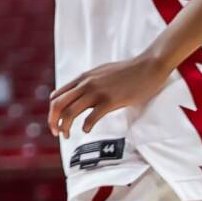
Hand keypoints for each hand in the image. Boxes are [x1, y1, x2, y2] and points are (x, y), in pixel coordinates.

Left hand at [49, 52, 169, 135]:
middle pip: (57, 105)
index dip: (52, 111)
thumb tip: (81, 96)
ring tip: (67, 135)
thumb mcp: (101, 73)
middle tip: (56, 132)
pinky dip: (85, 126)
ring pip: (70, 112)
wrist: (149, 66)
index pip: (56, 96)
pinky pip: (91, 117)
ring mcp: (97, 92)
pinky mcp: (111, 101)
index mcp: (82, 78)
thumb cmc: (128, 71)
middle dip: (52, 121)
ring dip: (65, 126)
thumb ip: (89, 83)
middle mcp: (86, 84)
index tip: (56, 121)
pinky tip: (87, 130)